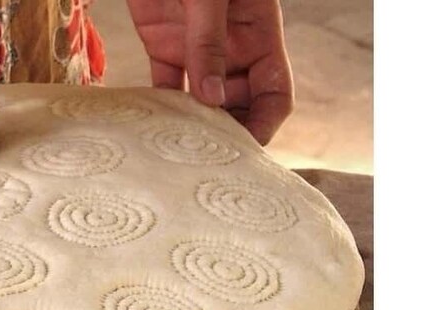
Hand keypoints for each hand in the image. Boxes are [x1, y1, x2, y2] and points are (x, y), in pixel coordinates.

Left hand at [127, 0, 293, 144]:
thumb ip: (209, 42)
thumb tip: (211, 97)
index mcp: (258, 34)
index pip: (274, 92)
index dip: (265, 123)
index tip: (245, 148)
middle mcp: (231, 47)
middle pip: (238, 105)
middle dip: (227, 133)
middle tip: (207, 158)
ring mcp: (195, 48)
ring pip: (200, 100)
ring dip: (193, 124)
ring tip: (180, 150)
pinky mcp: (162, 43)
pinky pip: (164, 84)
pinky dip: (159, 106)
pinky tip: (153, 125)